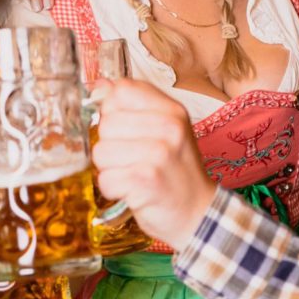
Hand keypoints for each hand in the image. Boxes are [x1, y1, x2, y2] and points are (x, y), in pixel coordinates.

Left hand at [91, 80, 216, 250]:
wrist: (198, 214)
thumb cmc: (176, 172)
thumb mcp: (165, 131)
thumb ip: (134, 106)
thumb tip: (100, 85)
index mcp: (172, 110)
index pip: (121, 90)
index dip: (113, 110)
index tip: (126, 130)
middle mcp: (168, 127)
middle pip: (106, 124)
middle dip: (111, 146)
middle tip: (135, 161)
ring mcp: (158, 153)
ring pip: (101, 152)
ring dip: (111, 170)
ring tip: (134, 176)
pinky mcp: (145, 179)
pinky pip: (105, 178)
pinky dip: (113, 190)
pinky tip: (133, 191)